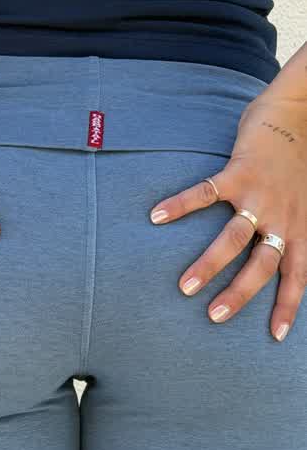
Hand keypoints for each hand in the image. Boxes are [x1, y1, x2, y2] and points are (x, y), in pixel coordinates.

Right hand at [148, 94, 306, 341]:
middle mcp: (282, 216)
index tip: (275, 337)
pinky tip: (156, 215)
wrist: (300, 112)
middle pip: (261, 265)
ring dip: (209, 264)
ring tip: (184, 286)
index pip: (298, 275)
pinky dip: (181, 205)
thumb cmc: (300, 157)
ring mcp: (260, 195)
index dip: (288, 306)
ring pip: (232, 238)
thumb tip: (277, 243)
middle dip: (239, 294)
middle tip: (214, 317)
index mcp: (301, 225)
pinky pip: (206, 193)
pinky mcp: (238, 172)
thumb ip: (294, 222)